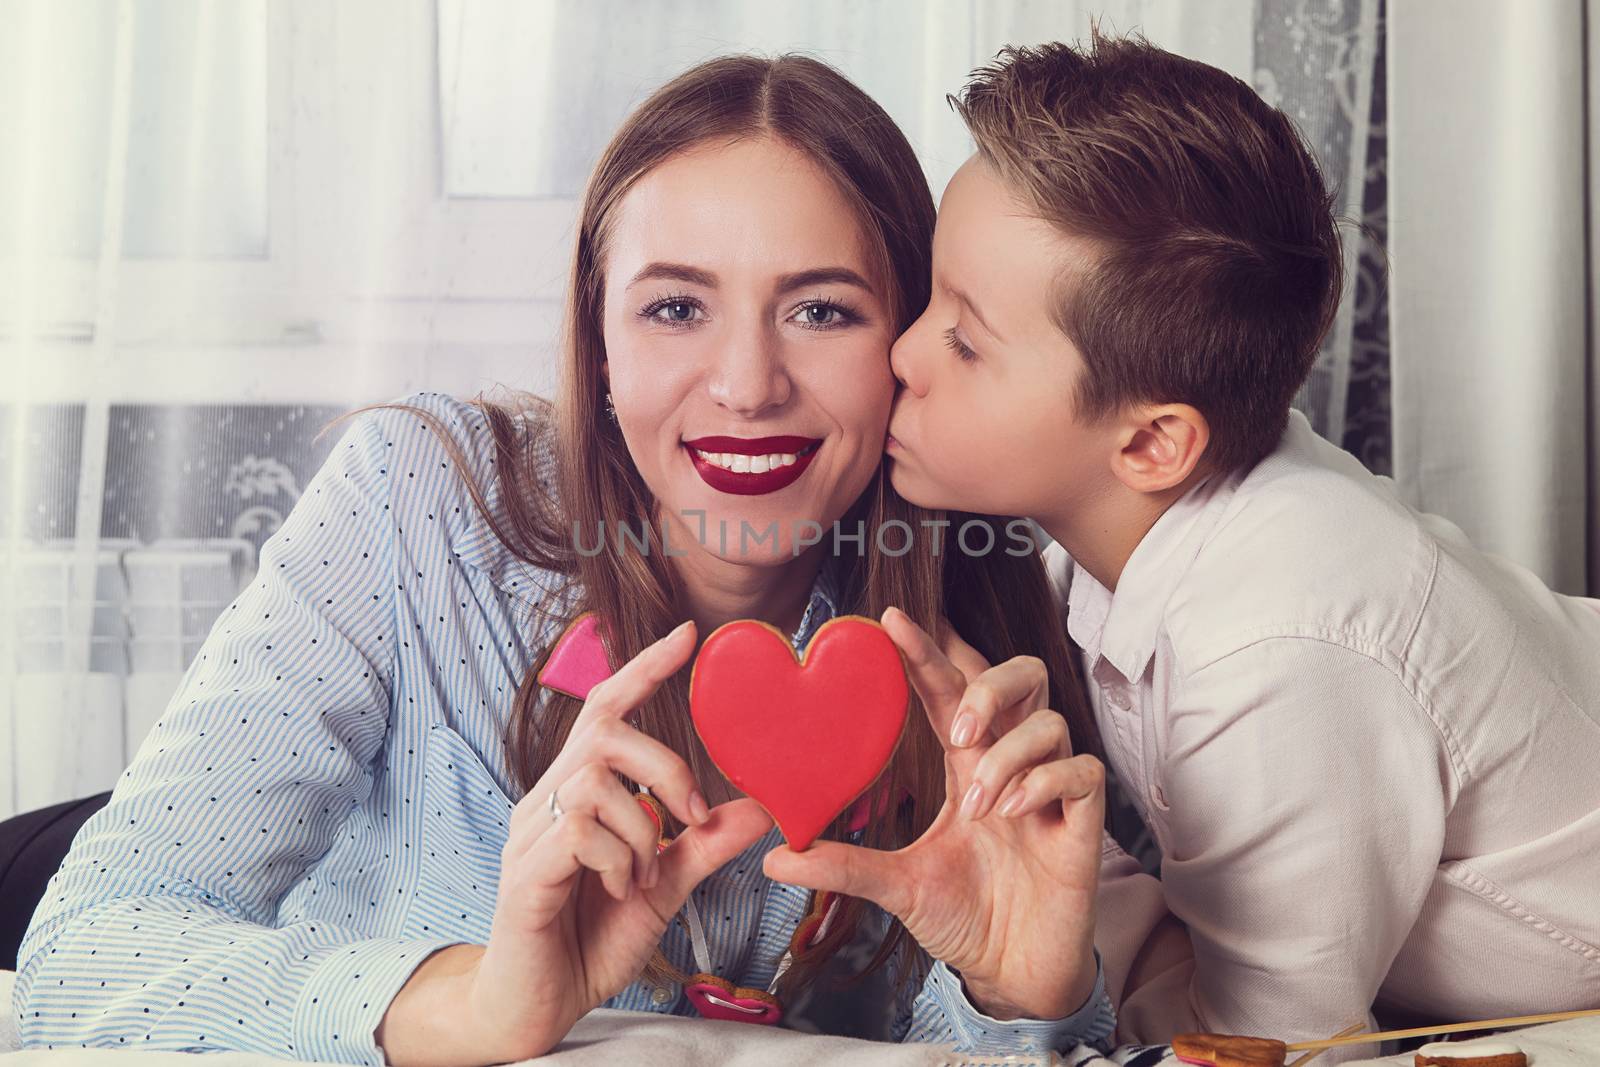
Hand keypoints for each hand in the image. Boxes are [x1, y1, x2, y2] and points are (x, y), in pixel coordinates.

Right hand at [465, 620, 774, 1061]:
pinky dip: (618, 860)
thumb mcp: (665, 885)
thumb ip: (706, 845)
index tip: (690, 635)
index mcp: (580, 792)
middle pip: (603, 730)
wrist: (539, 1006)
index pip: (607, 709)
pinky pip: (578, 833)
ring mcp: (531, 833)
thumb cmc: (592, 937)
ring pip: (594, 781)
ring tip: (644, 875)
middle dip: (663, 762)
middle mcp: (548, 799)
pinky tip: (621, 891)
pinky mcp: (525, 872)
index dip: (645, 668)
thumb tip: (762, 806)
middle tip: (691, 813)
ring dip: (641, 828)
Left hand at [762, 607, 1103, 1021]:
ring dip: (1009, 754)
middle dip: (990, 685)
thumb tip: (773, 856)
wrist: (1014, 973)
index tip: (890, 621)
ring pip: (1051, 721)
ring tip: (978, 806)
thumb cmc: (965, 917)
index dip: (926, 653)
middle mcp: (1011, 765)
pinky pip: (1081, 771)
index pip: (949, 690)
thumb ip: (844, 865)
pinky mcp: (1082, 823)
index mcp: (968, 765)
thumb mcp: (897, 886)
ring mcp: (1051, 792)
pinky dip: (1044, 783)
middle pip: (1022, 677)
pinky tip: (1014, 813)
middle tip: (958, 728)